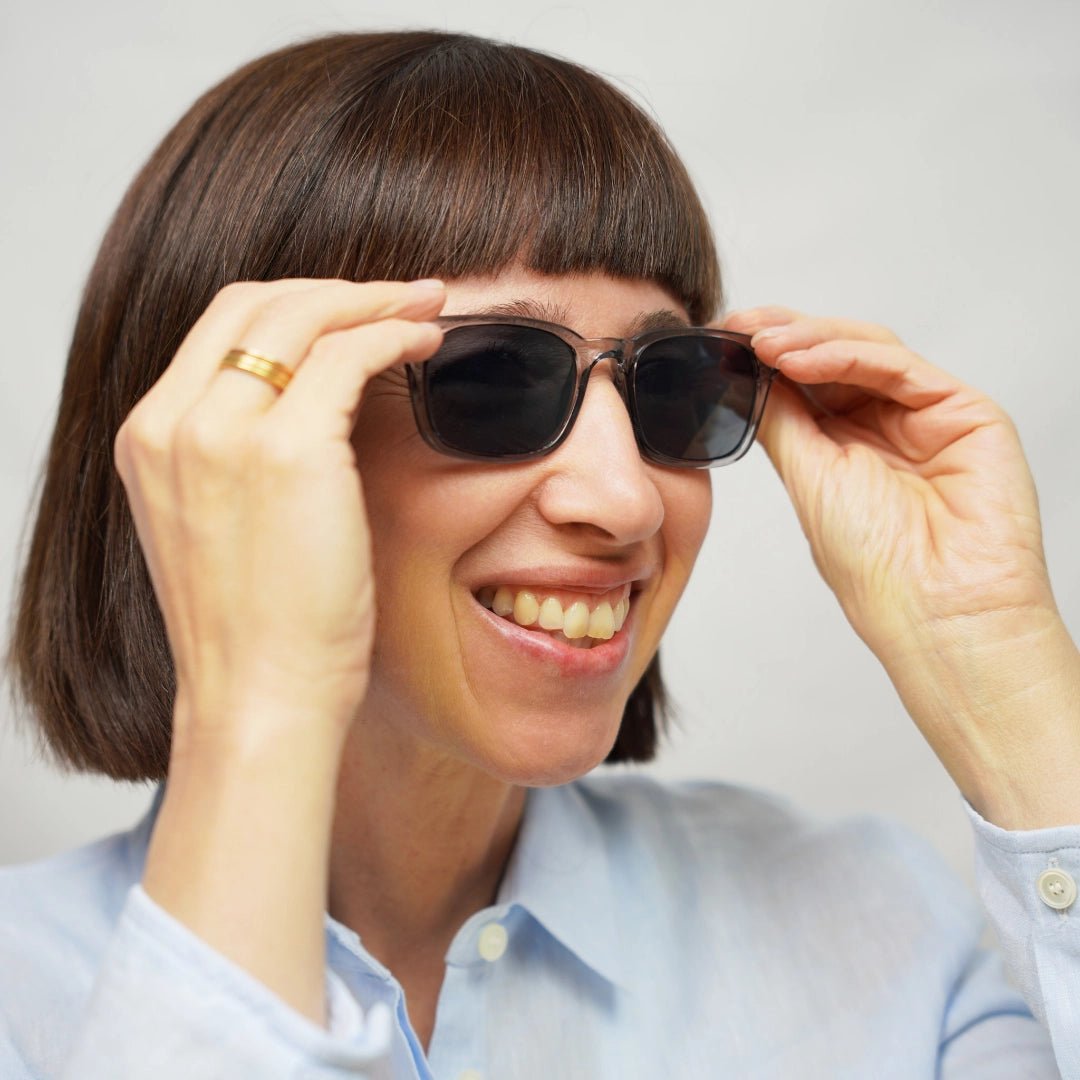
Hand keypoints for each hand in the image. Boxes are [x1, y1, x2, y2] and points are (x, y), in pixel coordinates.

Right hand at [113, 277, 445, 757]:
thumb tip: (316, 399)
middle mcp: (173, 424)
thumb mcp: (224, 525)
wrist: (260, 699)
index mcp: (151, 438)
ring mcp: (221, 433)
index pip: (221, 329)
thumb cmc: (260, 630)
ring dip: (374, 301)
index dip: (296, 304)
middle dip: (337, 289)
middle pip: (255, 303)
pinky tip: (427, 343)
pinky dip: (393, 334)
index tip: (354, 309)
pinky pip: (348, 355)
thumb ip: (241, 456)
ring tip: (427, 308)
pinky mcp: (285, 451)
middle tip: (402, 296)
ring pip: (303, 315)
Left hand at [725, 306, 1079, 825]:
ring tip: (760, 342)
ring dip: (808, 340)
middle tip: (736, 325)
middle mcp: (889, 425)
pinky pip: (901, 368)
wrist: (937, 613)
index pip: (805, 382)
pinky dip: (847, 354)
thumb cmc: (877, 568)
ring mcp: (928, 416)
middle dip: (781, 335)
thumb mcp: (808, 479)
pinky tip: (801, 357)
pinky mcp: (966, 413)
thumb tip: (745, 375)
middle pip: (834, 356)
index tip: (720, 338)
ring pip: (866, 351)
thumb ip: (783, 421)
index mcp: (848, 445)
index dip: (764, 356)